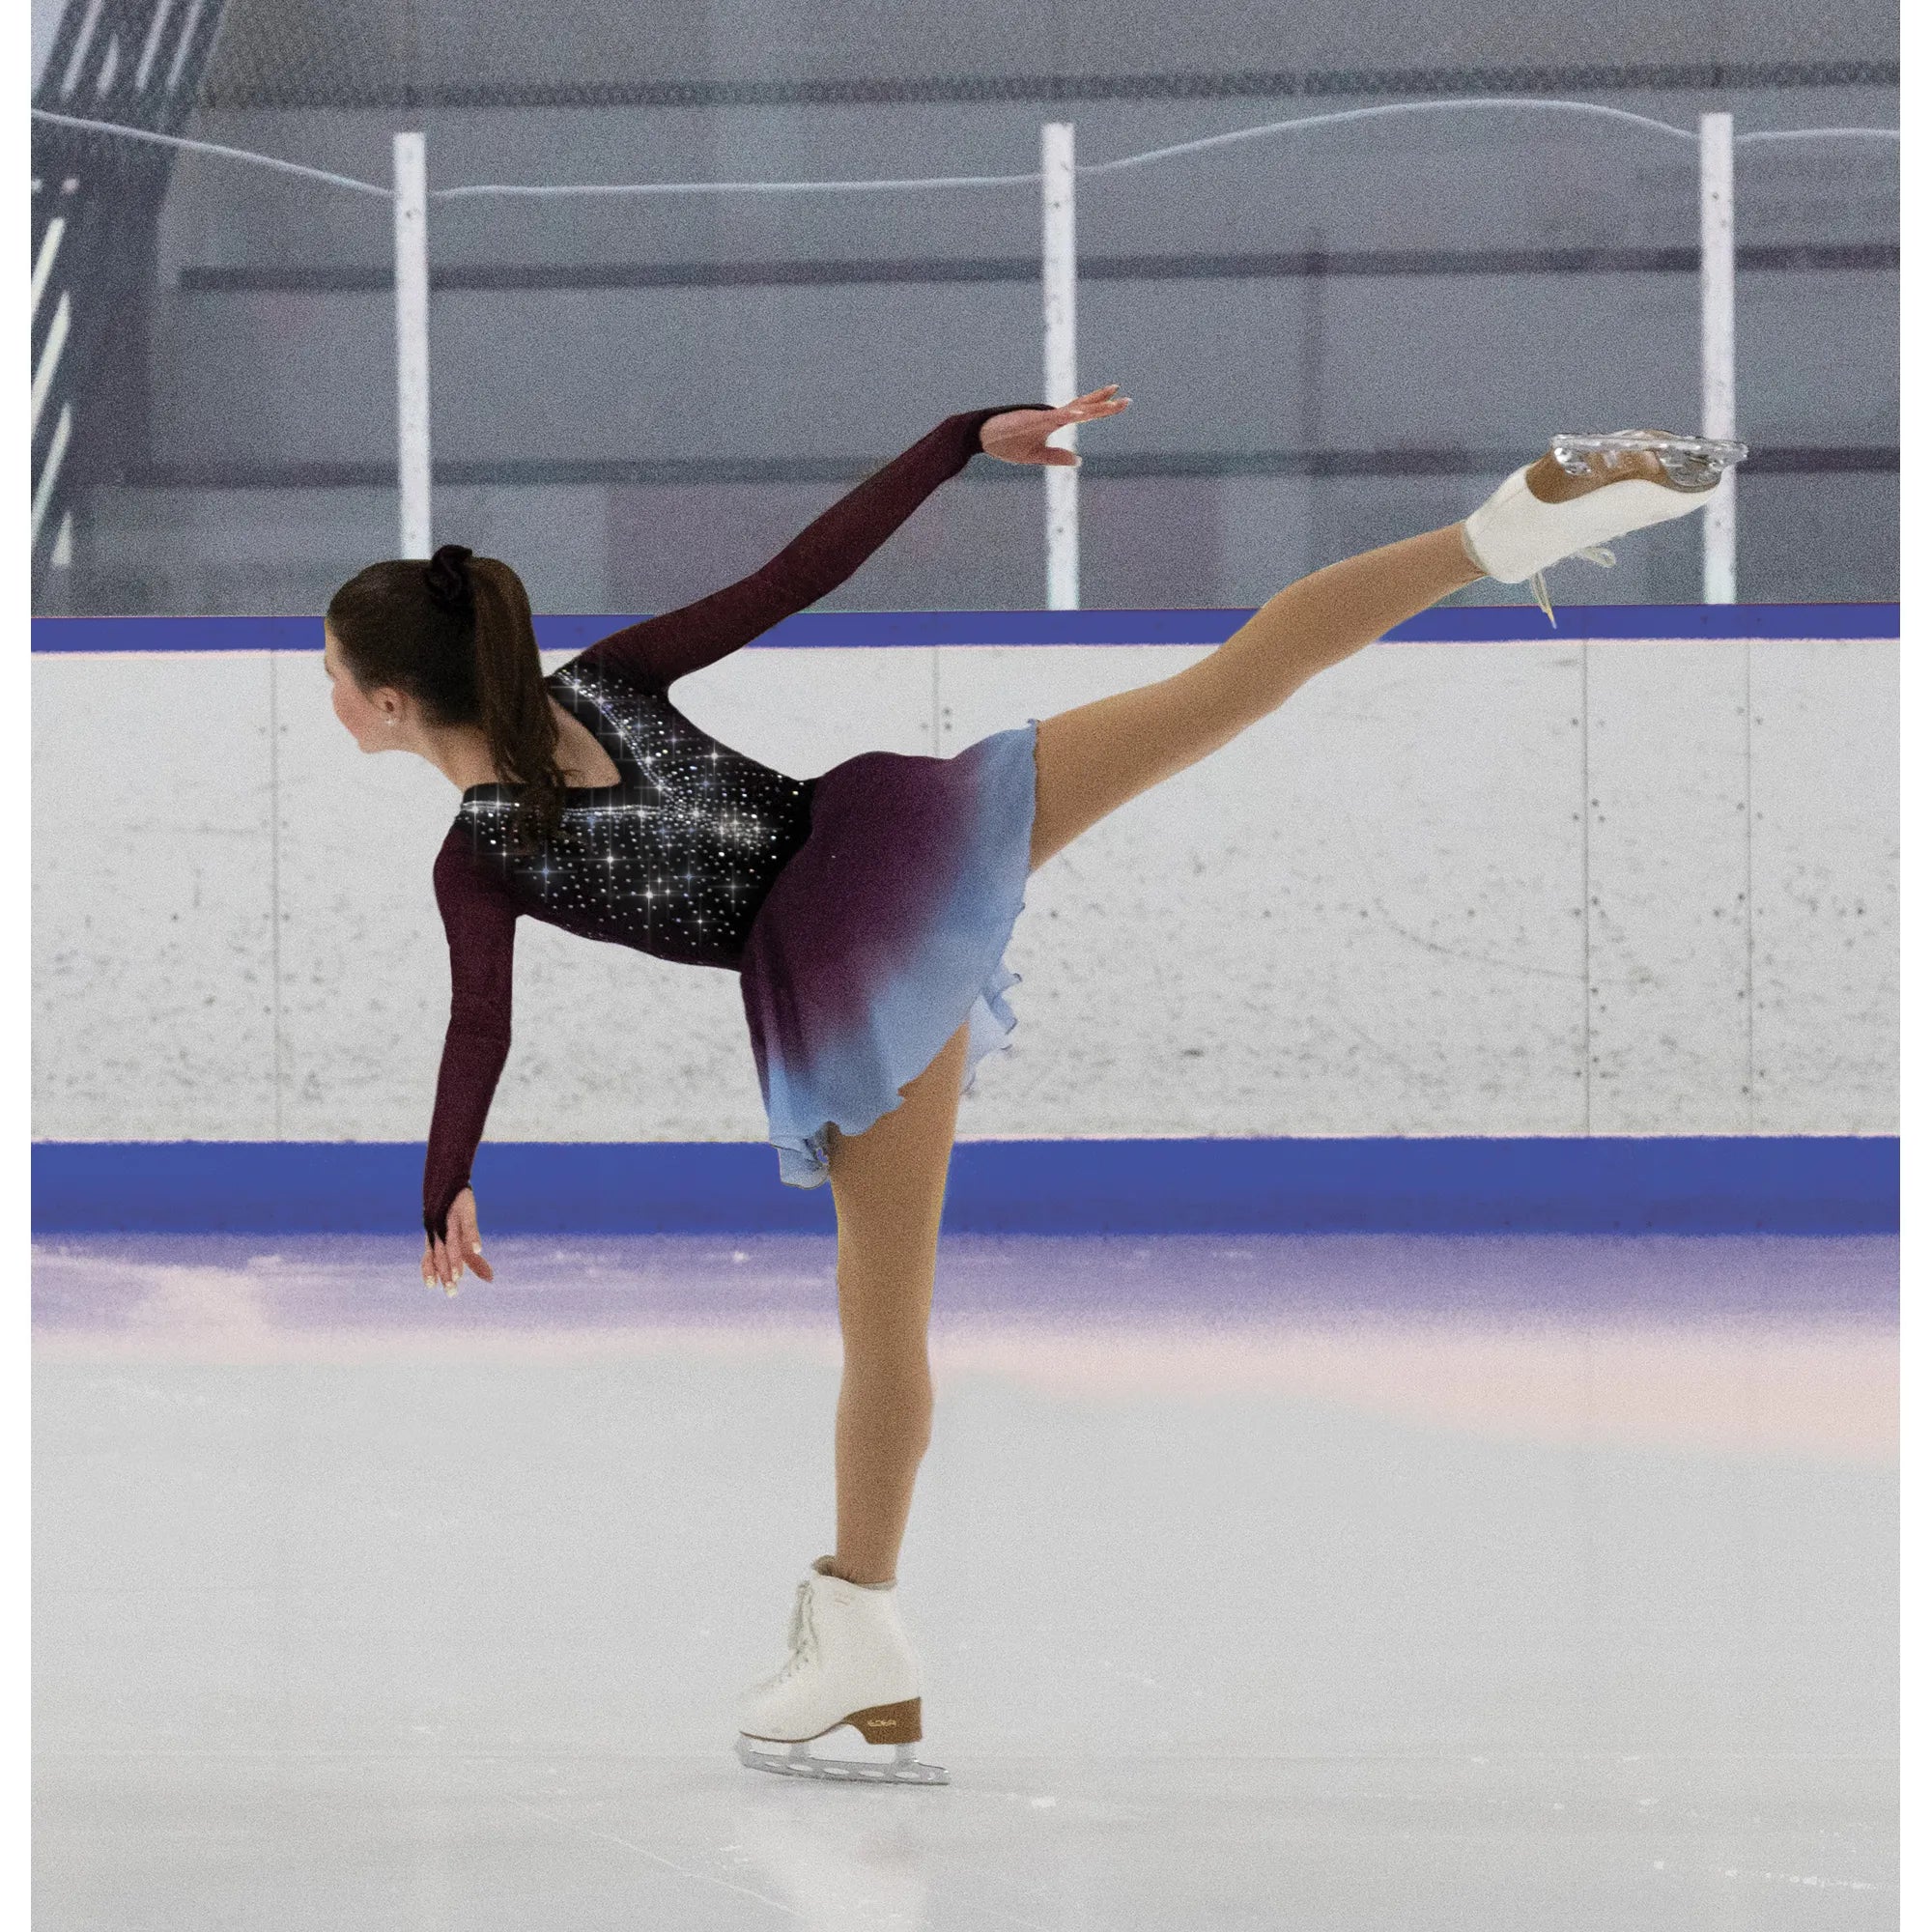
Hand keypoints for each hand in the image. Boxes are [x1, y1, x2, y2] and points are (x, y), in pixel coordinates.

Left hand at [422, 1187, 493, 1294]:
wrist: (450, 1181)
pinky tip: (478, 1250)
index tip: (432, 1286)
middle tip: (450, 1291)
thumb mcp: (464, 1238)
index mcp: (435, 1240)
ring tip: (459, 1276)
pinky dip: (472, 1237)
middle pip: (441, 1255)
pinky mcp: (464, 1211)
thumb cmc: (454, 1215)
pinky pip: (468, 1225)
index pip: (431, 1258)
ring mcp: (452, 1222)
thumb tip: (490, 1280)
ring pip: (452, 1244)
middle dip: (444, 1273)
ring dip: (455, 1261)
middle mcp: (440, 1232)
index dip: (430, 1271)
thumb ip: (475, 1261)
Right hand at [979, 385, 1129, 466]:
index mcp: (1054, 421)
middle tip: (1127, 399)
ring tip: (1113, 403)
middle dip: (1105, 404)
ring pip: (1074, 410)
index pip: (1082, 411)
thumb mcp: (1035, 456)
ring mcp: (1044, 416)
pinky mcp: (1032, 420)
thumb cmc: (1006, 443)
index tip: (1119, 400)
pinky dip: (1068, 414)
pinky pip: (1054, 417)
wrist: (981, 435)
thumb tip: (1079, 461)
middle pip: (1084, 406)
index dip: (1100, 406)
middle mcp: (1052, 415)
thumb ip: (1057, 457)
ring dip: (1093, 407)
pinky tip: (1080, 413)